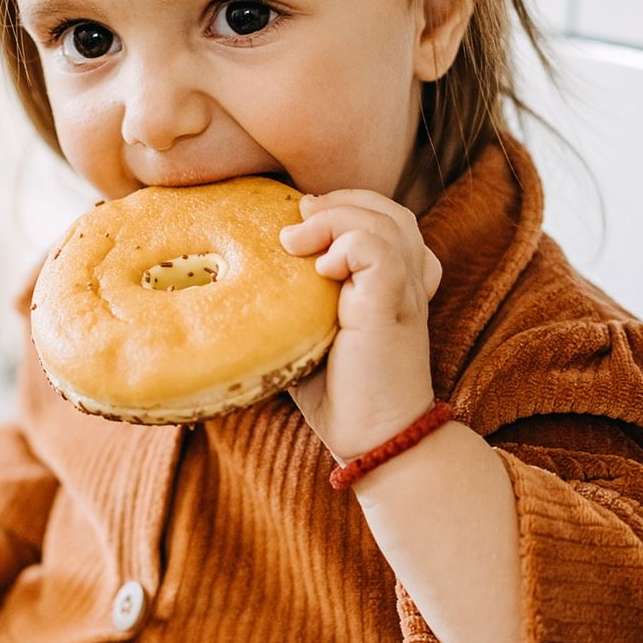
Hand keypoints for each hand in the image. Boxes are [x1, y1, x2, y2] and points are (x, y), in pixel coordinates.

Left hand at [278, 188, 442, 458]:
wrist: (374, 439)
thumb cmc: (338, 392)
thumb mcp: (307, 334)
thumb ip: (291, 299)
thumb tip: (235, 277)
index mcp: (392, 283)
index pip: (383, 218)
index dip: (346, 207)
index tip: (302, 222)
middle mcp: (406, 282)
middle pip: (389, 211)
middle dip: (340, 203)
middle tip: (298, 219)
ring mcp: (405, 293)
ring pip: (387, 221)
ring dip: (336, 219)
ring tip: (296, 243)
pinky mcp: (395, 307)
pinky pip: (382, 253)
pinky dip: (349, 246)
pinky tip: (322, 270)